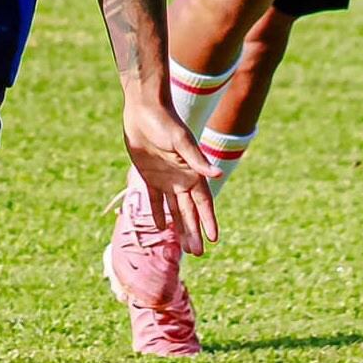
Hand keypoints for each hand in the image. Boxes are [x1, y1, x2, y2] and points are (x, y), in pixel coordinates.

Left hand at [123, 94, 220, 254]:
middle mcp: (181, 177)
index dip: (209, 220)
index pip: (204, 202)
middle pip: (190, 211)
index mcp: (193, 171)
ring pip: (174, 209)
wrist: (143, 108)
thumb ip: (197, 160)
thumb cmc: (165, 121)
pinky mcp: (148, 175)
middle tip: (198, 253)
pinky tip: (161, 228)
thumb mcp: (181, 141)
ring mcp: (165, 178)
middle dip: (194, 231)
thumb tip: (218, 174)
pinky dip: (157, 213)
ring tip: (185, 248)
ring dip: (179, 227)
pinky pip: (153, 200)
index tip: (215, 238)